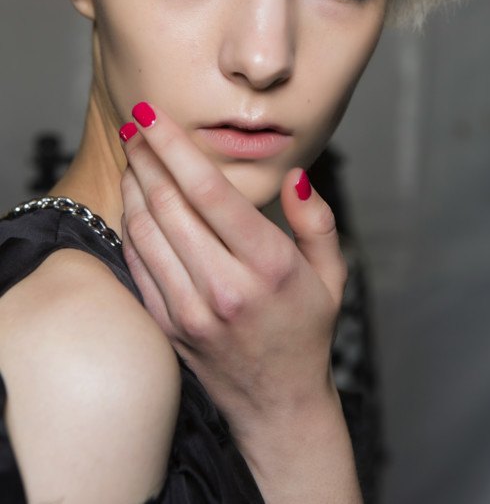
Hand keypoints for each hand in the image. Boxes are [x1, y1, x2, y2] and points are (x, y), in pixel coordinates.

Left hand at [119, 102, 346, 432]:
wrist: (278, 403)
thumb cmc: (307, 330)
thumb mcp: (331, 274)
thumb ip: (316, 221)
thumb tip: (295, 177)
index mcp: (270, 265)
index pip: (211, 192)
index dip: (176, 147)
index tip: (154, 116)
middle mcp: (226, 287)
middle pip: (170, 204)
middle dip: (146, 156)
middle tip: (135, 125)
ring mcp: (191, 310)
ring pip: (146, 230)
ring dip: (134, 185)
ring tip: (132, 157)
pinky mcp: (169, 326)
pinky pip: (137, 264)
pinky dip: (129, 225)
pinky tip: (133, 201)